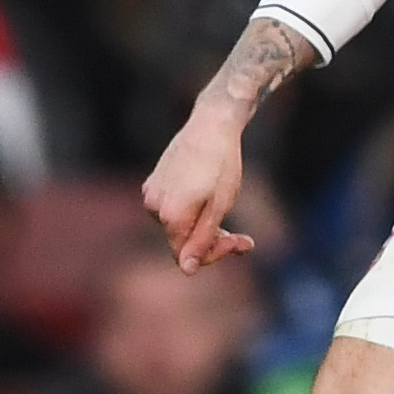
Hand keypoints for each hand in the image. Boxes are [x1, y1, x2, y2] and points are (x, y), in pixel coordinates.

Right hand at [141, 108, 257, 271]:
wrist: (212, 123)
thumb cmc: (221, 164)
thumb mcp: (219, 206)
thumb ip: (202, 240)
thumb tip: (186, 271)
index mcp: (170, 215)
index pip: (185, 256)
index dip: (214, 254)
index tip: (240, 242)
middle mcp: (153, 206)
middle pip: (181, 241)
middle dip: (212, 241)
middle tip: (243, 238)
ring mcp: (151, 193)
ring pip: (177, 225)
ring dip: (201, 225)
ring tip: (225, 209)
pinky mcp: (154, 182)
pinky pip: (171, 209)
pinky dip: (191, 209)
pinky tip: (208, 194)